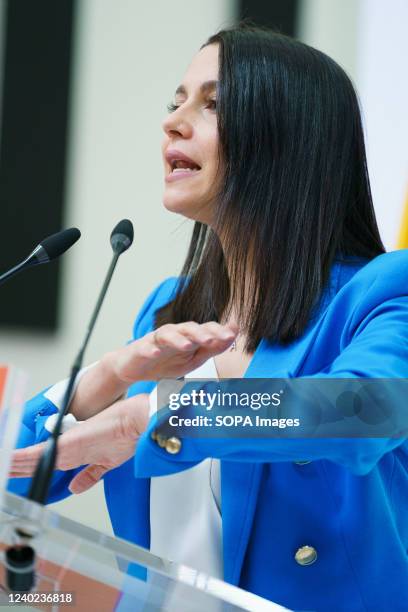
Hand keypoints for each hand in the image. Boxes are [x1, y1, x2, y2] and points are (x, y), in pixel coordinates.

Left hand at [10, 394, 149, 493]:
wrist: (135, 422)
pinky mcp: (63, 443)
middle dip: (17, 467)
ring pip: (29, 458)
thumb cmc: (126, 435)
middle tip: (3, 468)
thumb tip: (75, 488)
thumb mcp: (106, 462)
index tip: (17, 472)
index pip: (45, 462)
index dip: (29, 468)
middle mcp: (66, 449)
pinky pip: (34, 454)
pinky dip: (19, 459)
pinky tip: (8, 460)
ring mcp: (64, 446)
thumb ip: (89, 475)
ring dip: (13, 464)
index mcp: (75, 453)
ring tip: (2, 465)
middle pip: (33, 461)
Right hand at [108, 320, 237, 382]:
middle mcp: (175, 333)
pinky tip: (155, 353)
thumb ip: (213, 347)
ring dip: (178, 339)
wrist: (136, 367)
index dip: (218, 331)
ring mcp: (157, 340)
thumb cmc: (167, 361)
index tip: (232, 335)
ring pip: (168, 334)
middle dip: (201, 333)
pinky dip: (150, 349)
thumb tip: (234, 332)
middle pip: (189, 328)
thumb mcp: (194, 358)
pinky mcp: (140, 348)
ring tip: (188, 346)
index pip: (206, 329)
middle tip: (212, 340)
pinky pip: (145, 347)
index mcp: (189, 336)